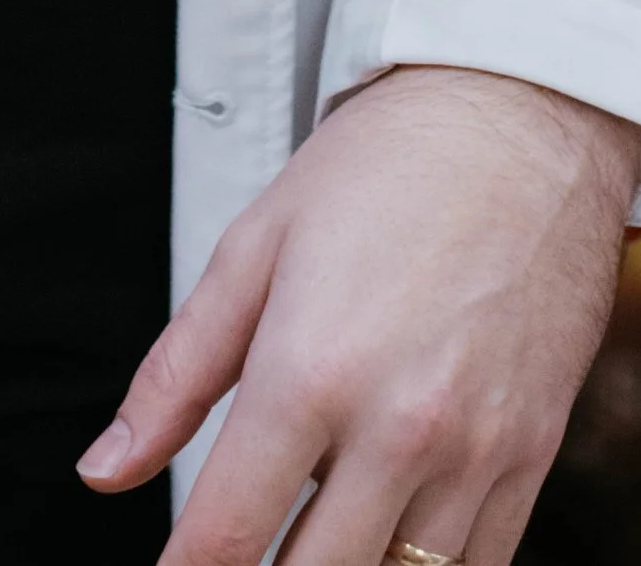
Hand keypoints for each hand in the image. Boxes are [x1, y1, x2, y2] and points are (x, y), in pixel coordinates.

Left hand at [79, 66, 640, 565]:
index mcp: (309, 371)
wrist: (524, 119)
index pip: (227, 537)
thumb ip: (174, 375)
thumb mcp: (254, 247)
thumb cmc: (388, 167)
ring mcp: (474, 452)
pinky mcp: (533, 458)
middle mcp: (396, 427)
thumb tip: (106, 469)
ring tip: (308, 544)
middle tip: (236, 558)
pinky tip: (386, 546)